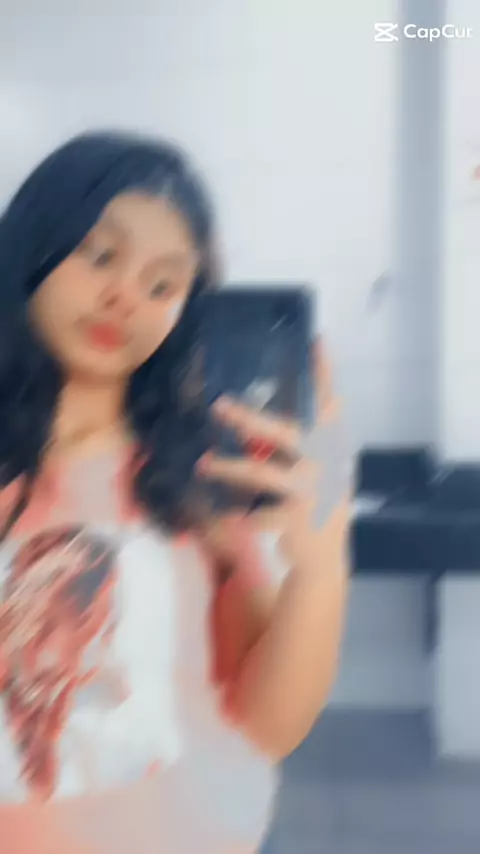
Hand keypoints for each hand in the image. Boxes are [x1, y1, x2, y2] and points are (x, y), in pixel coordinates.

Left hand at [197, 338, 351, 559]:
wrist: (325, 560)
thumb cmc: (319, 507)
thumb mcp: (323, 472)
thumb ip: (310, 445)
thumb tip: (284, 415)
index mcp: (333, 449)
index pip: (329, 405)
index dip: (324, 374)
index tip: (317, 340)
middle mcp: (326, 464)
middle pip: (285, 433)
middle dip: (250, 419)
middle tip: (218, 406)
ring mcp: (312, 492)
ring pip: (262, 472)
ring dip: (230, 467)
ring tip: (203, 464)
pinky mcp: (296, 518)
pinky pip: (258, 512)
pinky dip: (242, 514)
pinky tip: (228, 515)